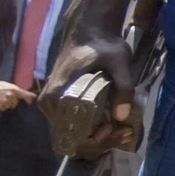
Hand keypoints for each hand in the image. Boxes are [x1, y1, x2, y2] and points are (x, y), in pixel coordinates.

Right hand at [0, 81, 30, 113]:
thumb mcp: (4, 84)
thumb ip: (13, 89)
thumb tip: (25, 94)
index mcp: (13, 88)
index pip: (25, 94)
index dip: (29, 97)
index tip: (31, 100)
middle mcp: (11, 96)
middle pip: (16, 102)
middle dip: (12, 100)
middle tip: (4, 96)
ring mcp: (6, 102)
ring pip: (10, 105)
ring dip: (7, 103)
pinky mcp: (1, 107)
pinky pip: (4, 108)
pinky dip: (1, 106)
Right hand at [36, 25, 137, 159]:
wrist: (89, 31)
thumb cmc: (102, 45)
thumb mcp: (119, 62)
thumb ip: (123, 87)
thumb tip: (121, 117)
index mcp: (58, 96)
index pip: (71, 137)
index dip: (94, 141)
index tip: (114, 129)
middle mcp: (50, 104)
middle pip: (71, 141)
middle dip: (100, 143)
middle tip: (124, 131)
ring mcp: (53, 105)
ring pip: (72, 137)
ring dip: (97, 139)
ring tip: (121, 130)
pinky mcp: (60, 104)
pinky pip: (72, 128)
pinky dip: (91, 132)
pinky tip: (112, 125)